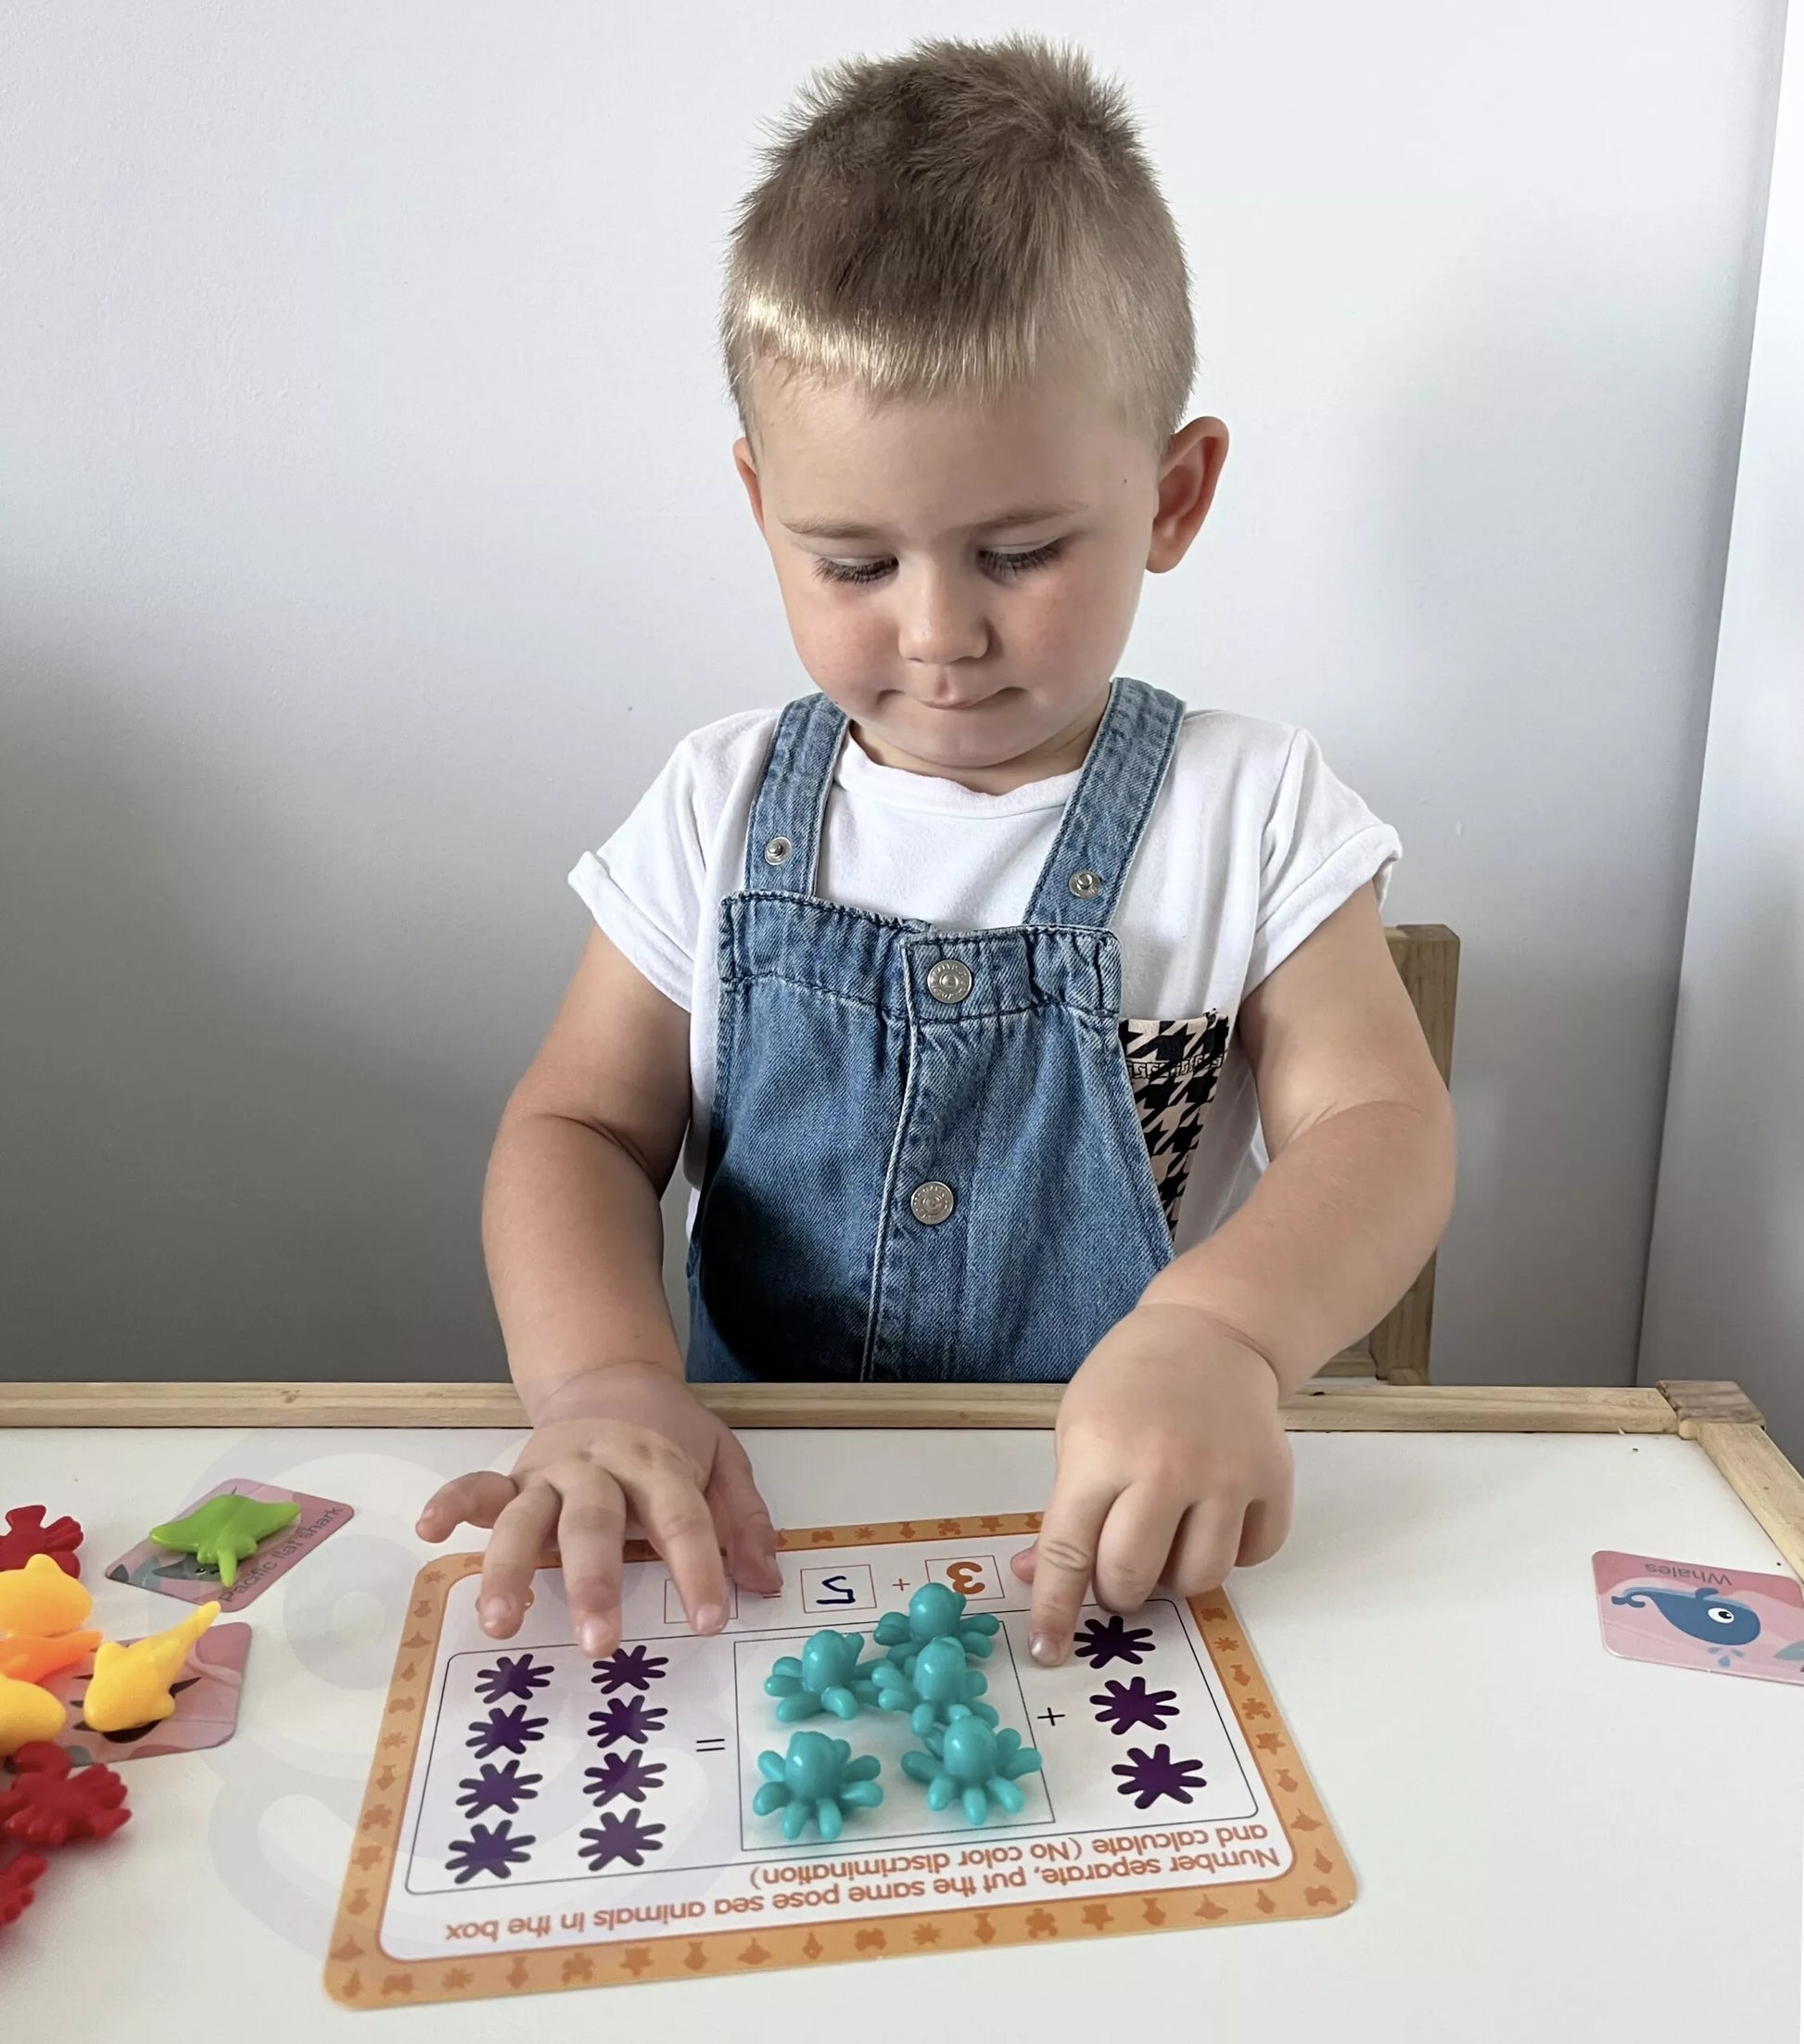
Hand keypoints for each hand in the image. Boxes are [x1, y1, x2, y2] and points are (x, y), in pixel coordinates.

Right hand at [415, 1362, 781, 1657]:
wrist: (613, 1379)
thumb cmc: (669, 1436)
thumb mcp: (722, 1460)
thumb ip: (744, 1519)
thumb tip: (766, 1583)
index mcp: (657, 1461)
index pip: (683, 1517)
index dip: (698, 1568)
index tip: (708, 1622)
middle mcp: (599, 1466)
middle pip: (595, 1522)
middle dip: (595, 1583)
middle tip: (599, 1643)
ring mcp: (549, 1472)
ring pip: (526, 1517)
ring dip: (510, 1568)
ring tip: (499, 1622)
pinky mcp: (512, 1477)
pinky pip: (477, 1488)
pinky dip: (451, 1504)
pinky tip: (428, 1530)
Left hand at [1011, 1302, 1293, 1664]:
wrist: (1212, 1332)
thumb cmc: (1130, 1381)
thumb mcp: (1076, 1429)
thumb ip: (1063, 1508)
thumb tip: (1039, 1579)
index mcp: (1103, 1452)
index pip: (1070, 1552)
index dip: (1056, 1610)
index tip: (1050, 1652)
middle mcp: (1167, 1467)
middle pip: (1134, 1578)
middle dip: (1118, 1589)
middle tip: (1119, 1564)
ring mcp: (1227, 1474)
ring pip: (1198, 1581)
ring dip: (1175, 1577)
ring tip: (1168, 1536)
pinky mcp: (1272, 1479)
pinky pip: (1252, 1556)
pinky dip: (1230, 1552)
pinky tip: (1213, 1515)